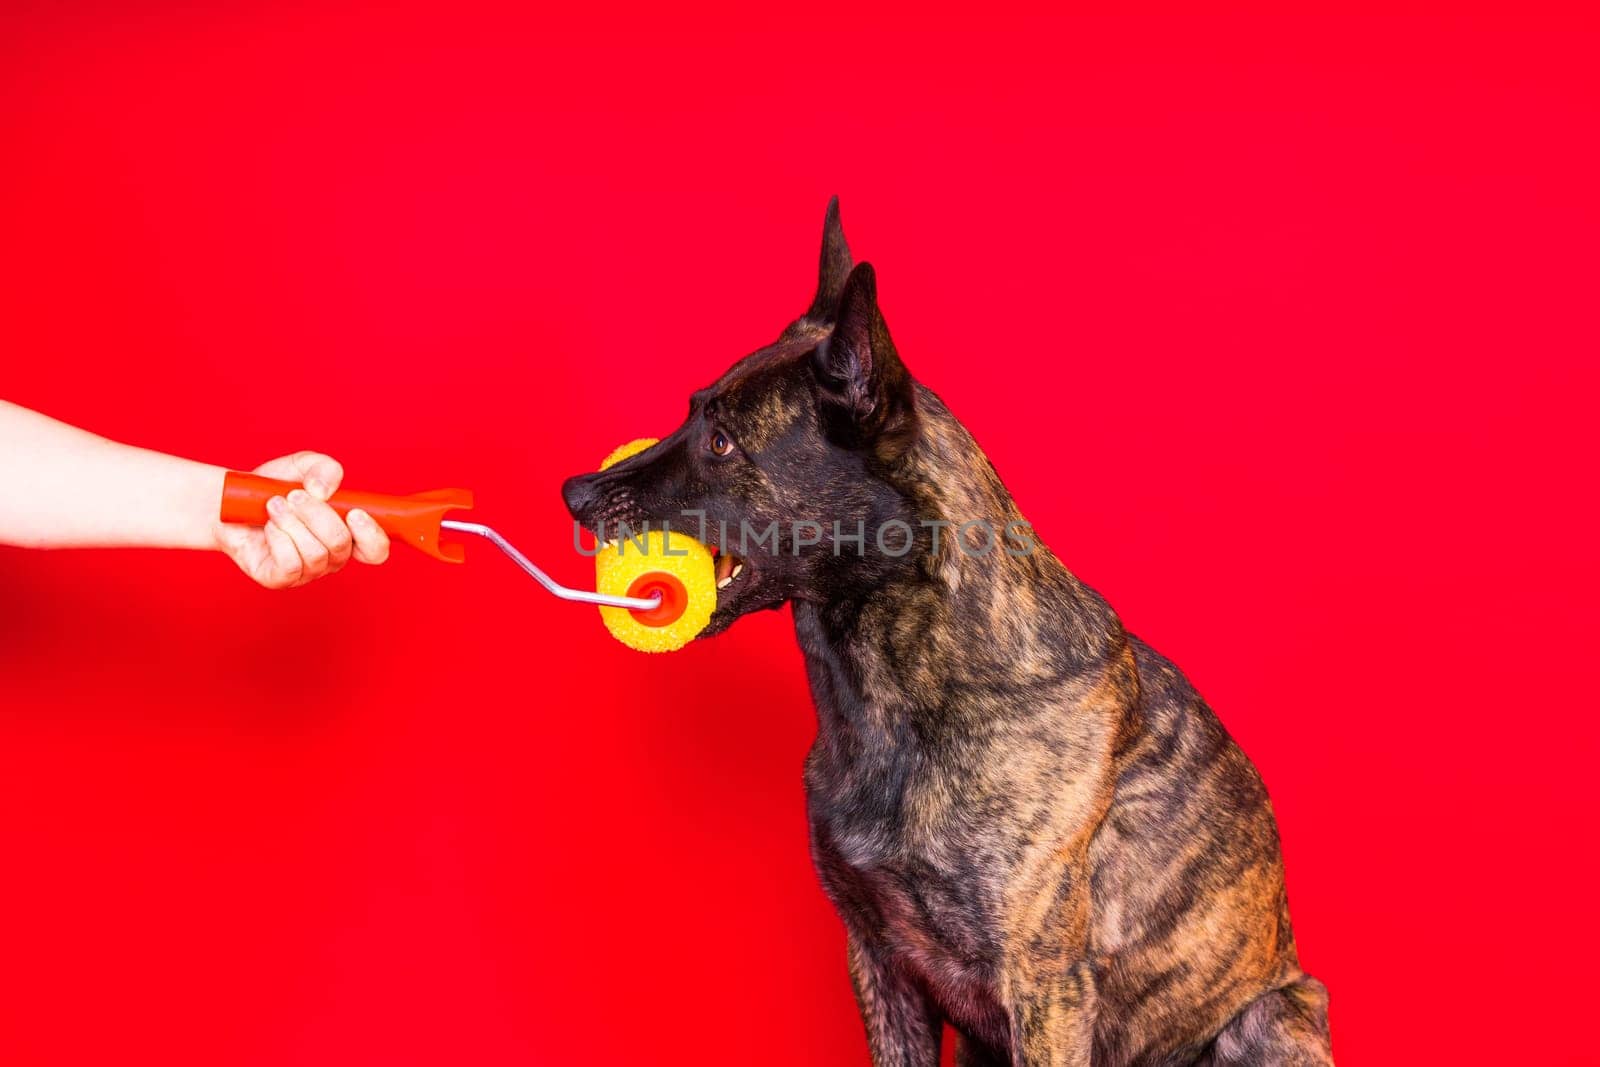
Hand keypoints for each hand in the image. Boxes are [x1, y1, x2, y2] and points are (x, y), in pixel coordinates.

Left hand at [212, 451, 389, 588]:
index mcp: (346, 534)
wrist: (231, 502)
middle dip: (316, 514)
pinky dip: (278, 537)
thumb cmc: (272, 488)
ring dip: (291, 521)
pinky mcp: (279, 579)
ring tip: (274, 505)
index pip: (375, 550)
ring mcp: (306, 571)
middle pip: (341, 545)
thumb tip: (325, 490)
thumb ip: (324, 468)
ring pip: (315, 553)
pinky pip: (290, 563)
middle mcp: (330, 557)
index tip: (354, 512)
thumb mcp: (302, 466)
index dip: (372, 535)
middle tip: (294, 495)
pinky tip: (268, 525)